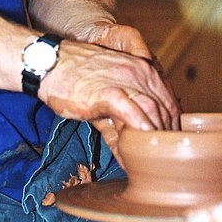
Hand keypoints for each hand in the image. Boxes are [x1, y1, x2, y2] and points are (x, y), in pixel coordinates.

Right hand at [37, 39, 180, 152]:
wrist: (49, 64)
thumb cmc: (73, 79)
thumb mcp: (105, 96)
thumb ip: (120, 123)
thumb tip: (129, 156)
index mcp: (142, 68)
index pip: (169, 100)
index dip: (172, 124)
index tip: (168, 144)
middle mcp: (138, 72)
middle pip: (166, 108)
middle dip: (167, 135)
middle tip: (163, 156)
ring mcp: (125, 82)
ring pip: (154, 112)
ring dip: (156, 137)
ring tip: (154, 158)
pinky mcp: (109, 94)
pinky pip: (134, 116)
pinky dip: (141, 133)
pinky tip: (140, 149)